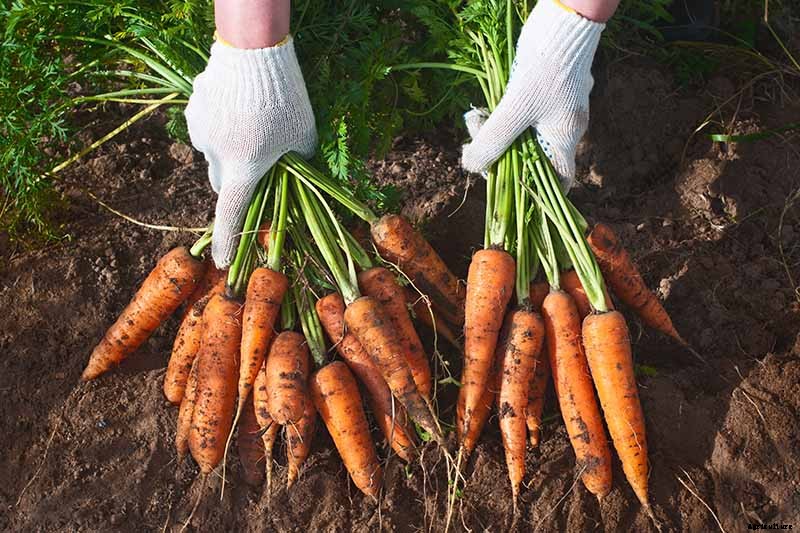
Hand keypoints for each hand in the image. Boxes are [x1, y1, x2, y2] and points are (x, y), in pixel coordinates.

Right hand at [185, 36, 315, 266]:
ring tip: (254, 125)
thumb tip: (293, 175)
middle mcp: (216, 155)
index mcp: (244, 168)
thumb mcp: (303, 138)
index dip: (227, 241)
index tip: (221, 263)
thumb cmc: (287, 99)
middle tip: (260, 167)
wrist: (255, 52)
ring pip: (214, 154)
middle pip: (224, 183)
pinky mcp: (193, 109)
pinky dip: (221, 127)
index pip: (232, 214)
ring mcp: (200, 131)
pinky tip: (239, 107)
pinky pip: (207, 128)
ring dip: (231, 151)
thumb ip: (297, 163)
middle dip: (239, 182)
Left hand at [461, 0, 604, 189]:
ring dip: (498, 133)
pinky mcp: (545, 90)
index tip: (507, 188)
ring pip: (523, 134)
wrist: (564, 20)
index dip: (537, 193)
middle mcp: (564, 127)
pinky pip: (522, 113)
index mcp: (566, 138)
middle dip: (502, 156)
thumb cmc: (545, 68)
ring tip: (476, 120)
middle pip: (532, 158)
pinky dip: (503, 114)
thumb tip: (472, 167)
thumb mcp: (515, 109)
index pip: (559, 180)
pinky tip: (486, 108)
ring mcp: (556, 108)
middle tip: (477, 144)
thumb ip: (494, 140)